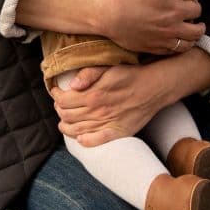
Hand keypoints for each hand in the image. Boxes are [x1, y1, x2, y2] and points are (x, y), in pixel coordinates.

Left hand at [50, 63, 170, 146]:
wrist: (154, 88)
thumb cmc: (129, 75)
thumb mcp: (108, 67)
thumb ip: (88, 74)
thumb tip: (72, 85)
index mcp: (93, 94)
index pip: (63, 100)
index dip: (56, 96)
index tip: (56, 92)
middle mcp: (98, 111)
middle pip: (67, 115)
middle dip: (59, 110)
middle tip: (59, 106)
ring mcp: (107, 123)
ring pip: (77, 130)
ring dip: (66, 127)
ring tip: (63, 122)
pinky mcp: (117, 132)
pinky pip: (96, 141)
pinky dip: (85, 141)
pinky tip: (80, 138)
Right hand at [102, 0, 204, 54]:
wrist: (111, 13)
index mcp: (176, 9)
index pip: (197, 10)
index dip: (195, 6)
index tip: (190, 5)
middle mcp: (173, 27)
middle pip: (197, 32)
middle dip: (200, 27)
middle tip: (197, 24)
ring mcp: (163, 40)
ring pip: (186, 45)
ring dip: (191, 40)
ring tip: (188, 35)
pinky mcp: (153, 48)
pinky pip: (171, 52)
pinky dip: (176, 48)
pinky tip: (173, 42)